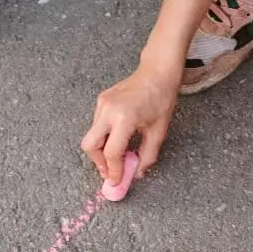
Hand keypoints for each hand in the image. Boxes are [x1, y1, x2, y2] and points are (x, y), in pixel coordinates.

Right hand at [81, 63, 179, 184]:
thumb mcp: (159, 131)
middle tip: (109, 170)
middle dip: (98, 162)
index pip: (112, 153)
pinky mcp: (100, 101)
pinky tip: (116, 137)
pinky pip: (96, 126)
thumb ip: (147, 155)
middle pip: (90, 146)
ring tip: (115, 155)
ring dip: (101, 150)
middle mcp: (108, 111)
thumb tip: (136, 173)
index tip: (116, 181)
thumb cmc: (162, 97)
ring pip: (92, 137)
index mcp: (125, 118)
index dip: (113, 170)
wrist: (157, 70)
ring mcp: (102, 105)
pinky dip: (104, 137)